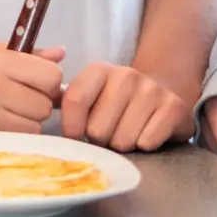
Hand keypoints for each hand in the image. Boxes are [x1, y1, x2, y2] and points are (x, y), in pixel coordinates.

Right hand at [0, 42, 65, 130]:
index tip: (38, 84)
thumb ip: (27, 55)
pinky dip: (13, 136)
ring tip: (10, 115)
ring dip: (27, 123)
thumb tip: (61, 54)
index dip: (49, 82)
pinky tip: (0, 127)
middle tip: (22, 102)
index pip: (50, 76)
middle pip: (45, 105)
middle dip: (39, 105)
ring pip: (33, 126)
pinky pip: (15, 140)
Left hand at [60, 63, 193, 151]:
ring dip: (123, 144)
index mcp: (99, 71)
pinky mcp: (173, 108)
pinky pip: (147, 142)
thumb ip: (69, 104)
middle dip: (102, 139)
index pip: (74, 99)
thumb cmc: (118, 102)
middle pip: (97, 129)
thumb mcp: (93, 95)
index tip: (76, 136)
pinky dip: (145, 145)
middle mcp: (126, 75)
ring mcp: (151, 90)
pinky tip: (147, 133)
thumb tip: (44, 116)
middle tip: (111, 132)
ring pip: (122, 140)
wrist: (164, 94)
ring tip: (129, 132)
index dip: (71, 126)